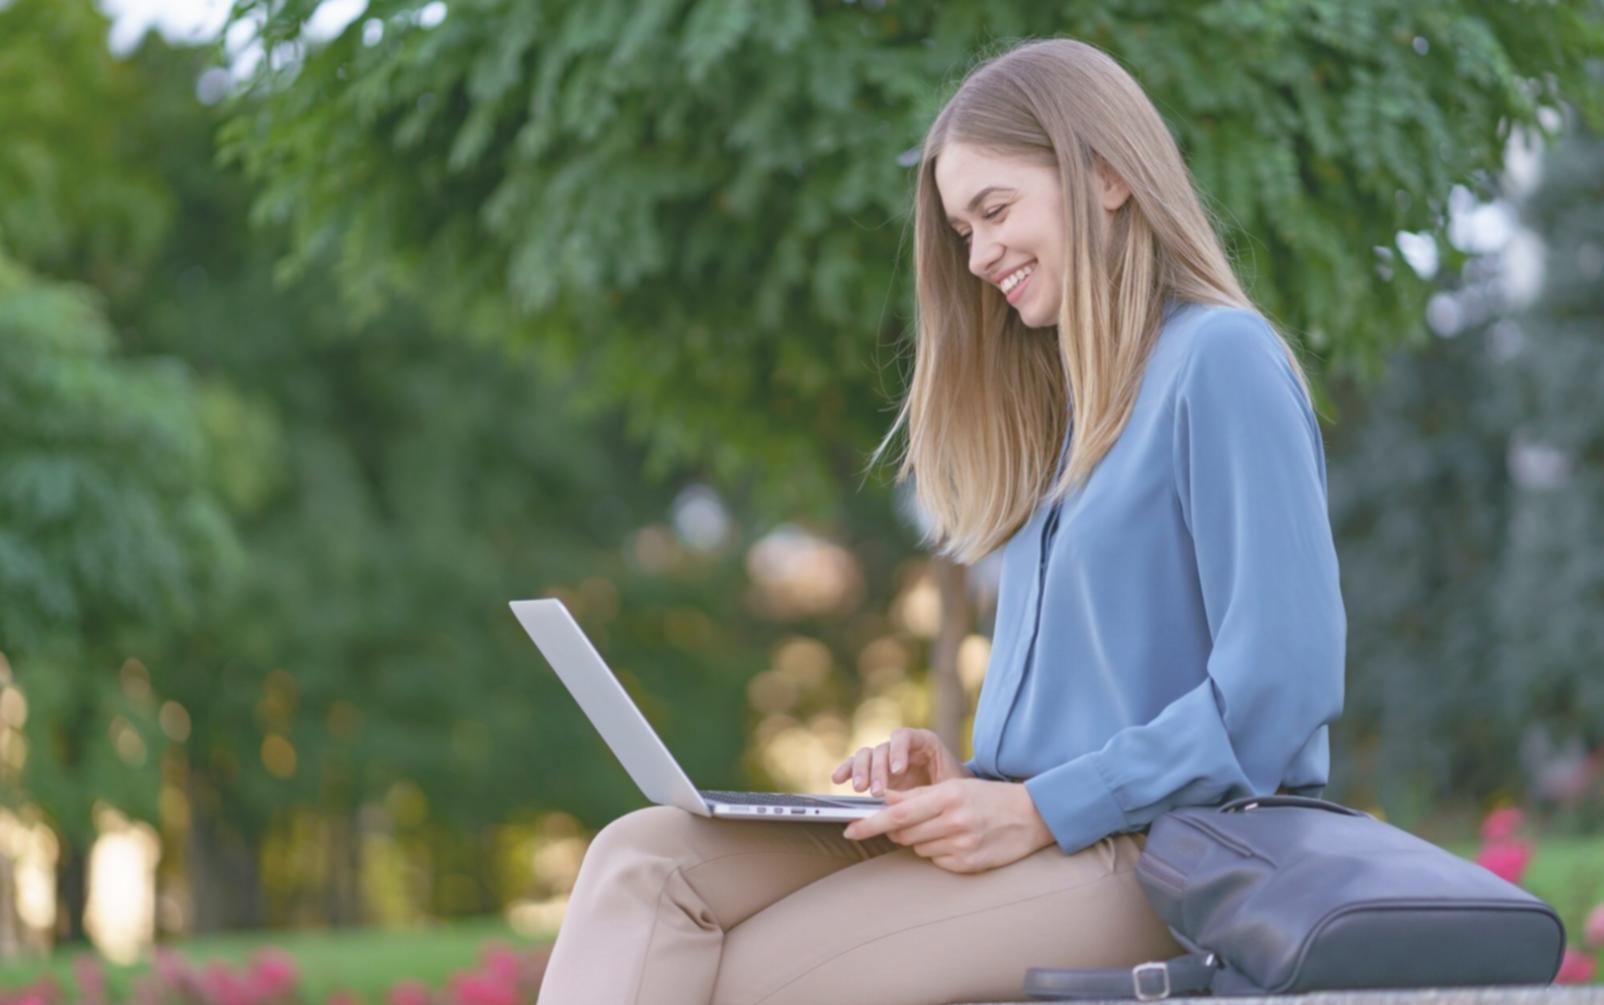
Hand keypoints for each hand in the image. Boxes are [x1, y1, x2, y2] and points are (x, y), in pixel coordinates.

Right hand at [830, 727, 973, 796]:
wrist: (954, 797)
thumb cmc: (956, 791)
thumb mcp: (952, 787)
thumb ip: (935, 788)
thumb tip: (922, 801)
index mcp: (922, 742)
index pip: (905, 736)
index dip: (898, 750)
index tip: (898, 771)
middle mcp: (901, 747)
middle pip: (882, 748)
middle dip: (878, 769)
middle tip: (879, 791)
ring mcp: (885, 759)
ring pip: (866, 755)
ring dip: (861, 771)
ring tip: (861, 789)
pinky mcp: (873, 772)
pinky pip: (856, 765)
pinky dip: (846, 770)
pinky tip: (837, 779)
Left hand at [841, 778, 1056, 873]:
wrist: (1030, 816)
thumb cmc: (987, 797)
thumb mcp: (953, 787)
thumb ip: (916, 795)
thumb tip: (882, 799)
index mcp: (948, 797)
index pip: (898, 815)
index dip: (870, 823)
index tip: (849, 829)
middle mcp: (955, 822)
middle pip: (903, 834)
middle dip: (896, 830)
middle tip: (910, 822)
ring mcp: (962, 845)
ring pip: (918, 848)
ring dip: (921, 840)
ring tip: (944, 828)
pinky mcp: (969, 864)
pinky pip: (936, 861)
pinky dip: (938, 852)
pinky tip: (956, 841)